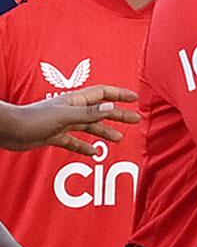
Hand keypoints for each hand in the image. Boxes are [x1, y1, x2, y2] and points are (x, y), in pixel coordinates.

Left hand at [0, 85, 140, 156]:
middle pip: (100, 110)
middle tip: (135, 119)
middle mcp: (72, 110)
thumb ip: (89, 113)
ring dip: (105, 131)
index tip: (135, 98)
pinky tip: (93, 153)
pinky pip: (75, 141)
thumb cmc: (33, 120)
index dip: (120, 95)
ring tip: (119, 138)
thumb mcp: (65, 116)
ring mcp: (64, 123)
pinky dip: (85, 146)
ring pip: (90, 126)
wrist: (9, 130)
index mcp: (76, 101)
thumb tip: (111, 107)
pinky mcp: (55, 135)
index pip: (103, 94)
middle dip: (119, 114)